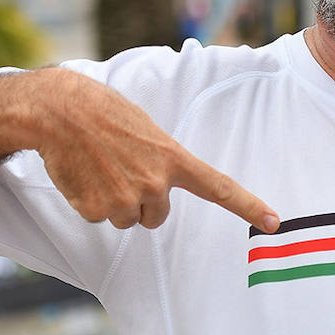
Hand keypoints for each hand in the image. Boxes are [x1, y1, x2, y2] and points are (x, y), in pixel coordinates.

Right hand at [30, 69, 278, 231]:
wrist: (60, 111)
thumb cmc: (104, 113)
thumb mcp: (146, 131)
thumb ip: (161, 160)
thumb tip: (157, 187)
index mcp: (173, 159)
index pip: (219, 187)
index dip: (249, 206)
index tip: (274, 222)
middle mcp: (155, 184)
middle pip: (155, 216)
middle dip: (140, 200)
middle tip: (120, 169)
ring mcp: (126, 199)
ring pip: (126, 219)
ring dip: (114, 201)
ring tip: (100, 168)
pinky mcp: (97, 209)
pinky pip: (98, 217)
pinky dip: (89, 201)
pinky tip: (83, 174)